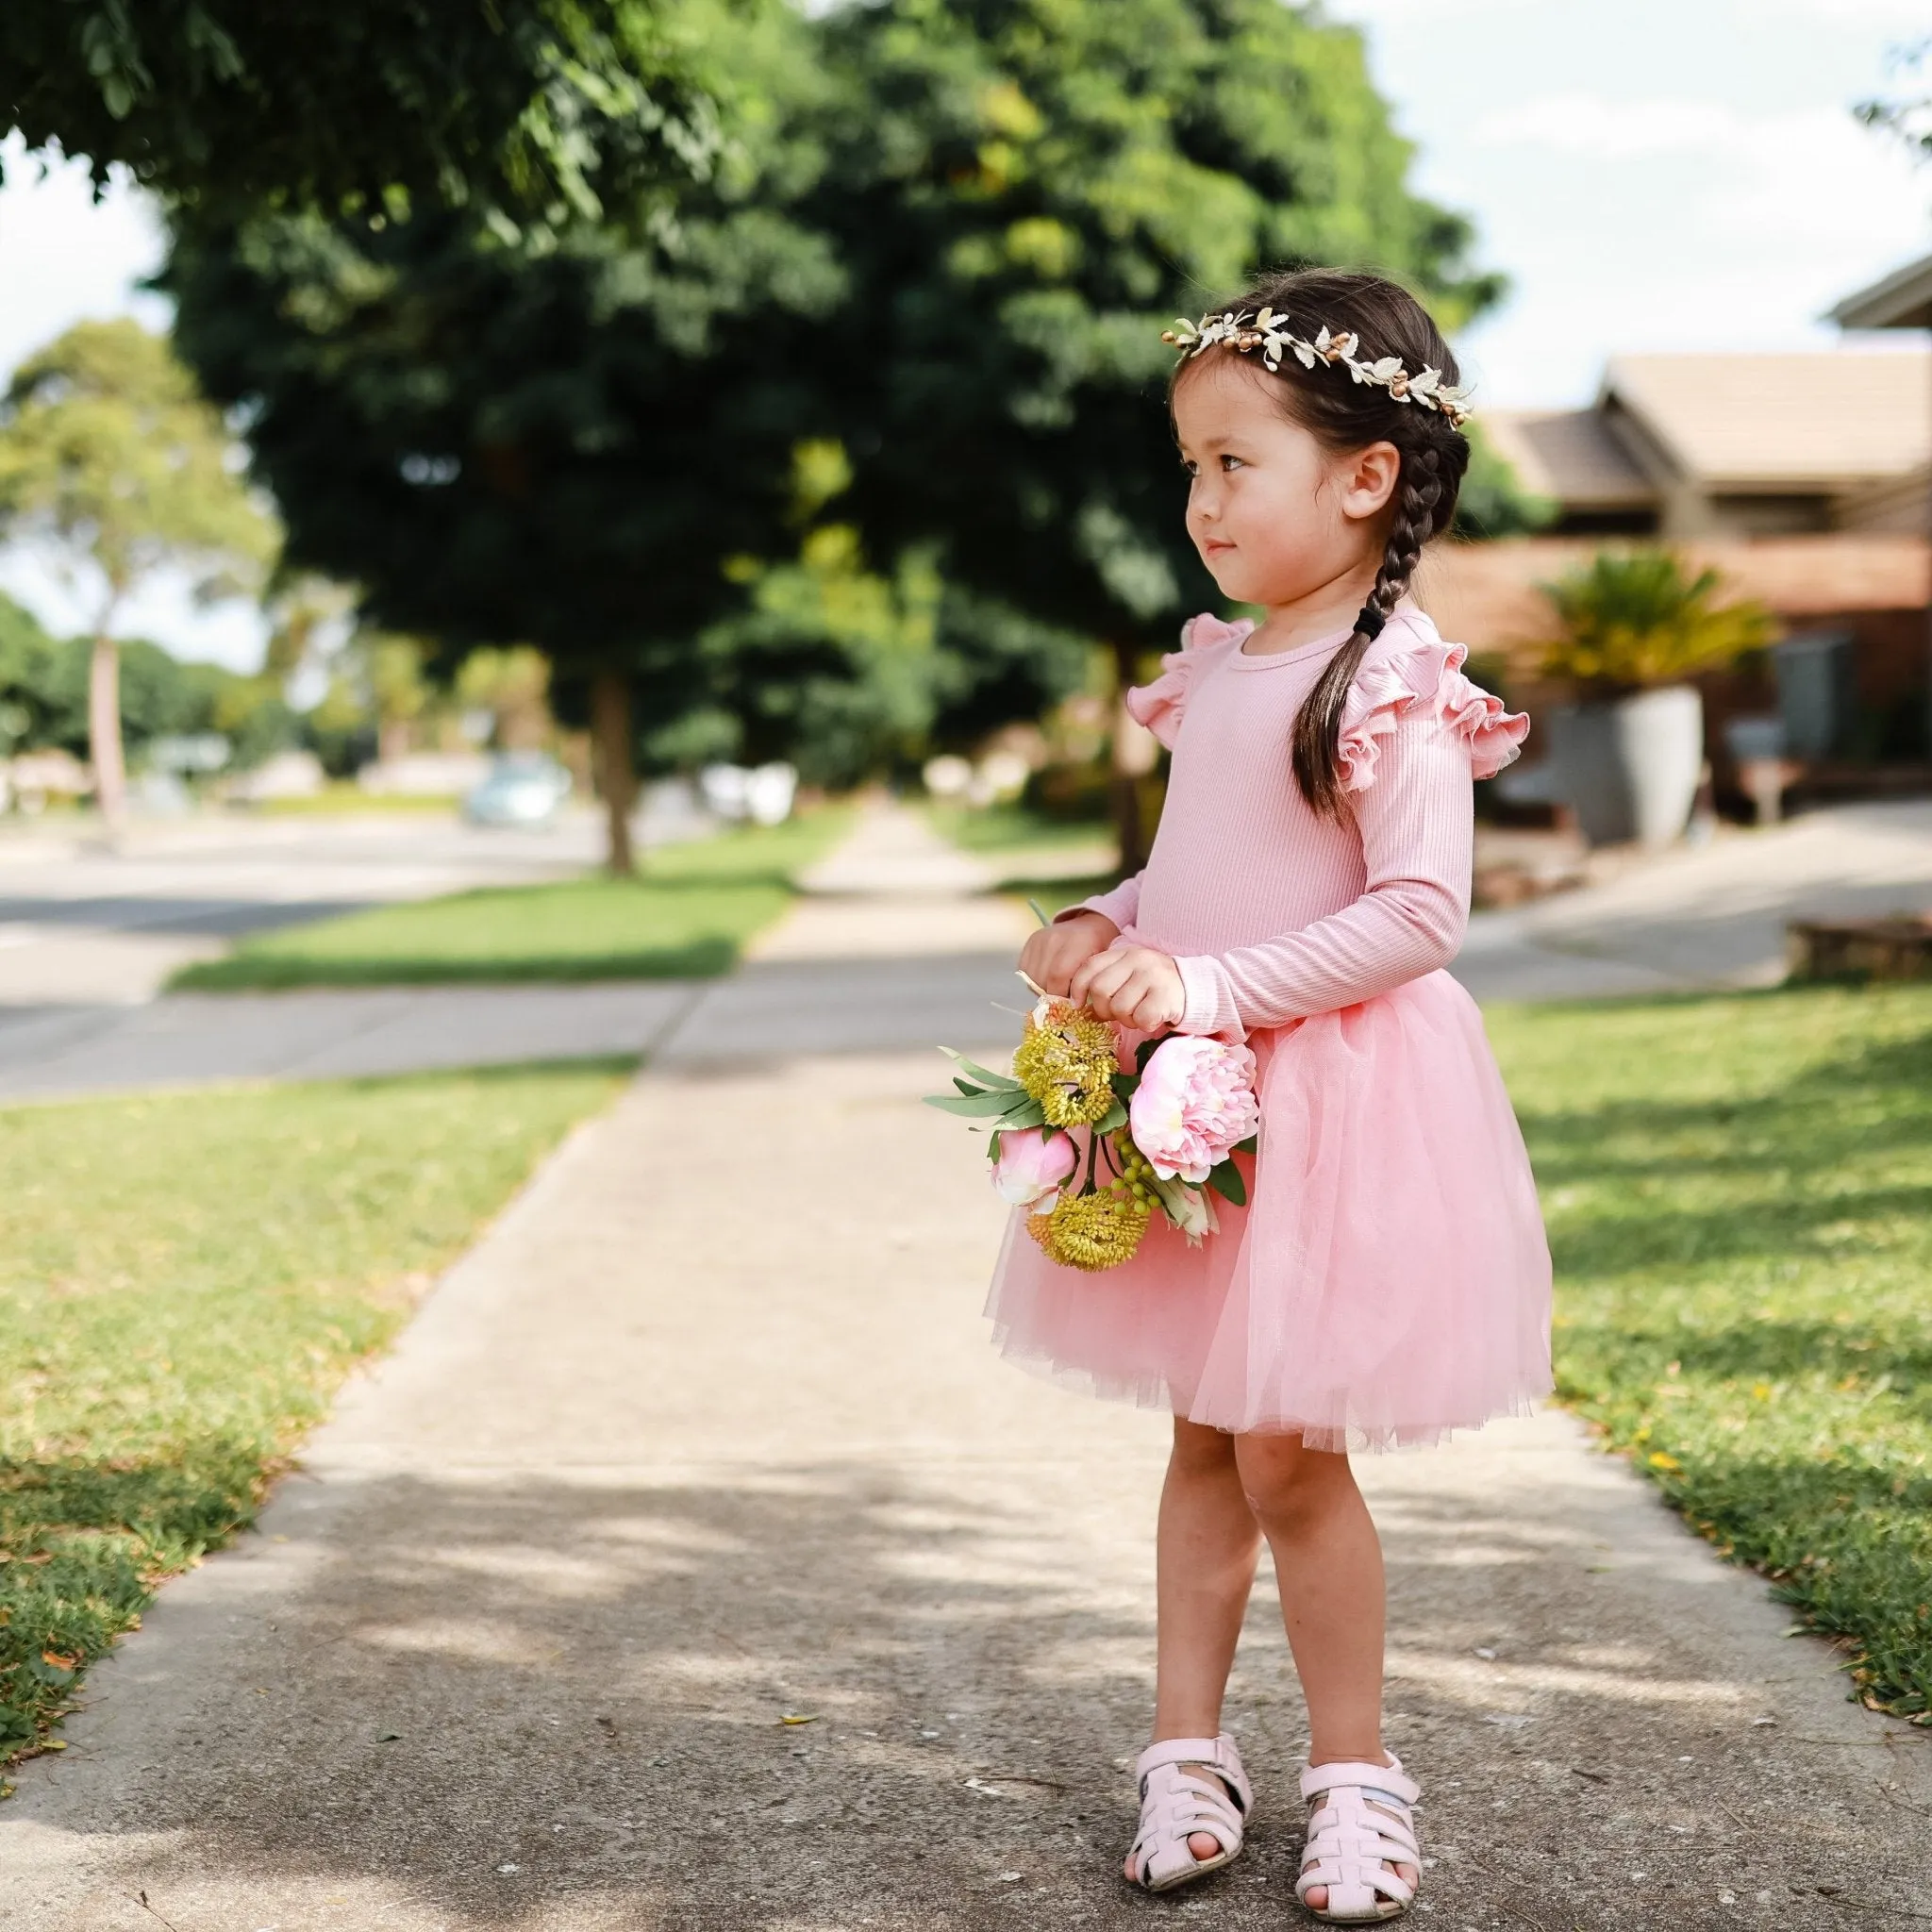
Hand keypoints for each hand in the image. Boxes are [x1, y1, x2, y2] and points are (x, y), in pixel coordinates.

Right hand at [1019, 910, 1118, 996]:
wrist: (1089, 926)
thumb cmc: (1100, 950)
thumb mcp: (1102, 965)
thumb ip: (1088, 984)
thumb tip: (1071, 1007)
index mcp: (1077, 942)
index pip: (1058, 975)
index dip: (1062, 996)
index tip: (1072, 1005)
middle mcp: (1054, 938)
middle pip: (1044, 980)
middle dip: (1054, 995)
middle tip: (1068, 997)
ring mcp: (1039, 940)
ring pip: (1033, 979)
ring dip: (1044, 989)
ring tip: (1059, 986)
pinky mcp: (1029, 943)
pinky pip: (1026, 972)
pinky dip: (1036, 981)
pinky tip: (1049, 978)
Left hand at [1069, 944, 1185, 1031]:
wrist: (1195, 988)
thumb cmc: (1154, 986)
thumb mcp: (1129, 975)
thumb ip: (1106, 983)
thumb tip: (1080, 1008)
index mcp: (1124, 953)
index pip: (1090, 967)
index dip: (1077, 988)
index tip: (1078, 1005)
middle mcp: (1138, 959)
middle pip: (1100, 990)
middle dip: (1104, 1009)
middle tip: (1119, 1013)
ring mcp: (1152, 976)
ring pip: (1119, 1008)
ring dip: (1127, 1019)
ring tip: (1140, 1013)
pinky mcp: (1165, 995)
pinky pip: (1140, 1018)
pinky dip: (1144, 1024)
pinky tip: (1153, 1017)